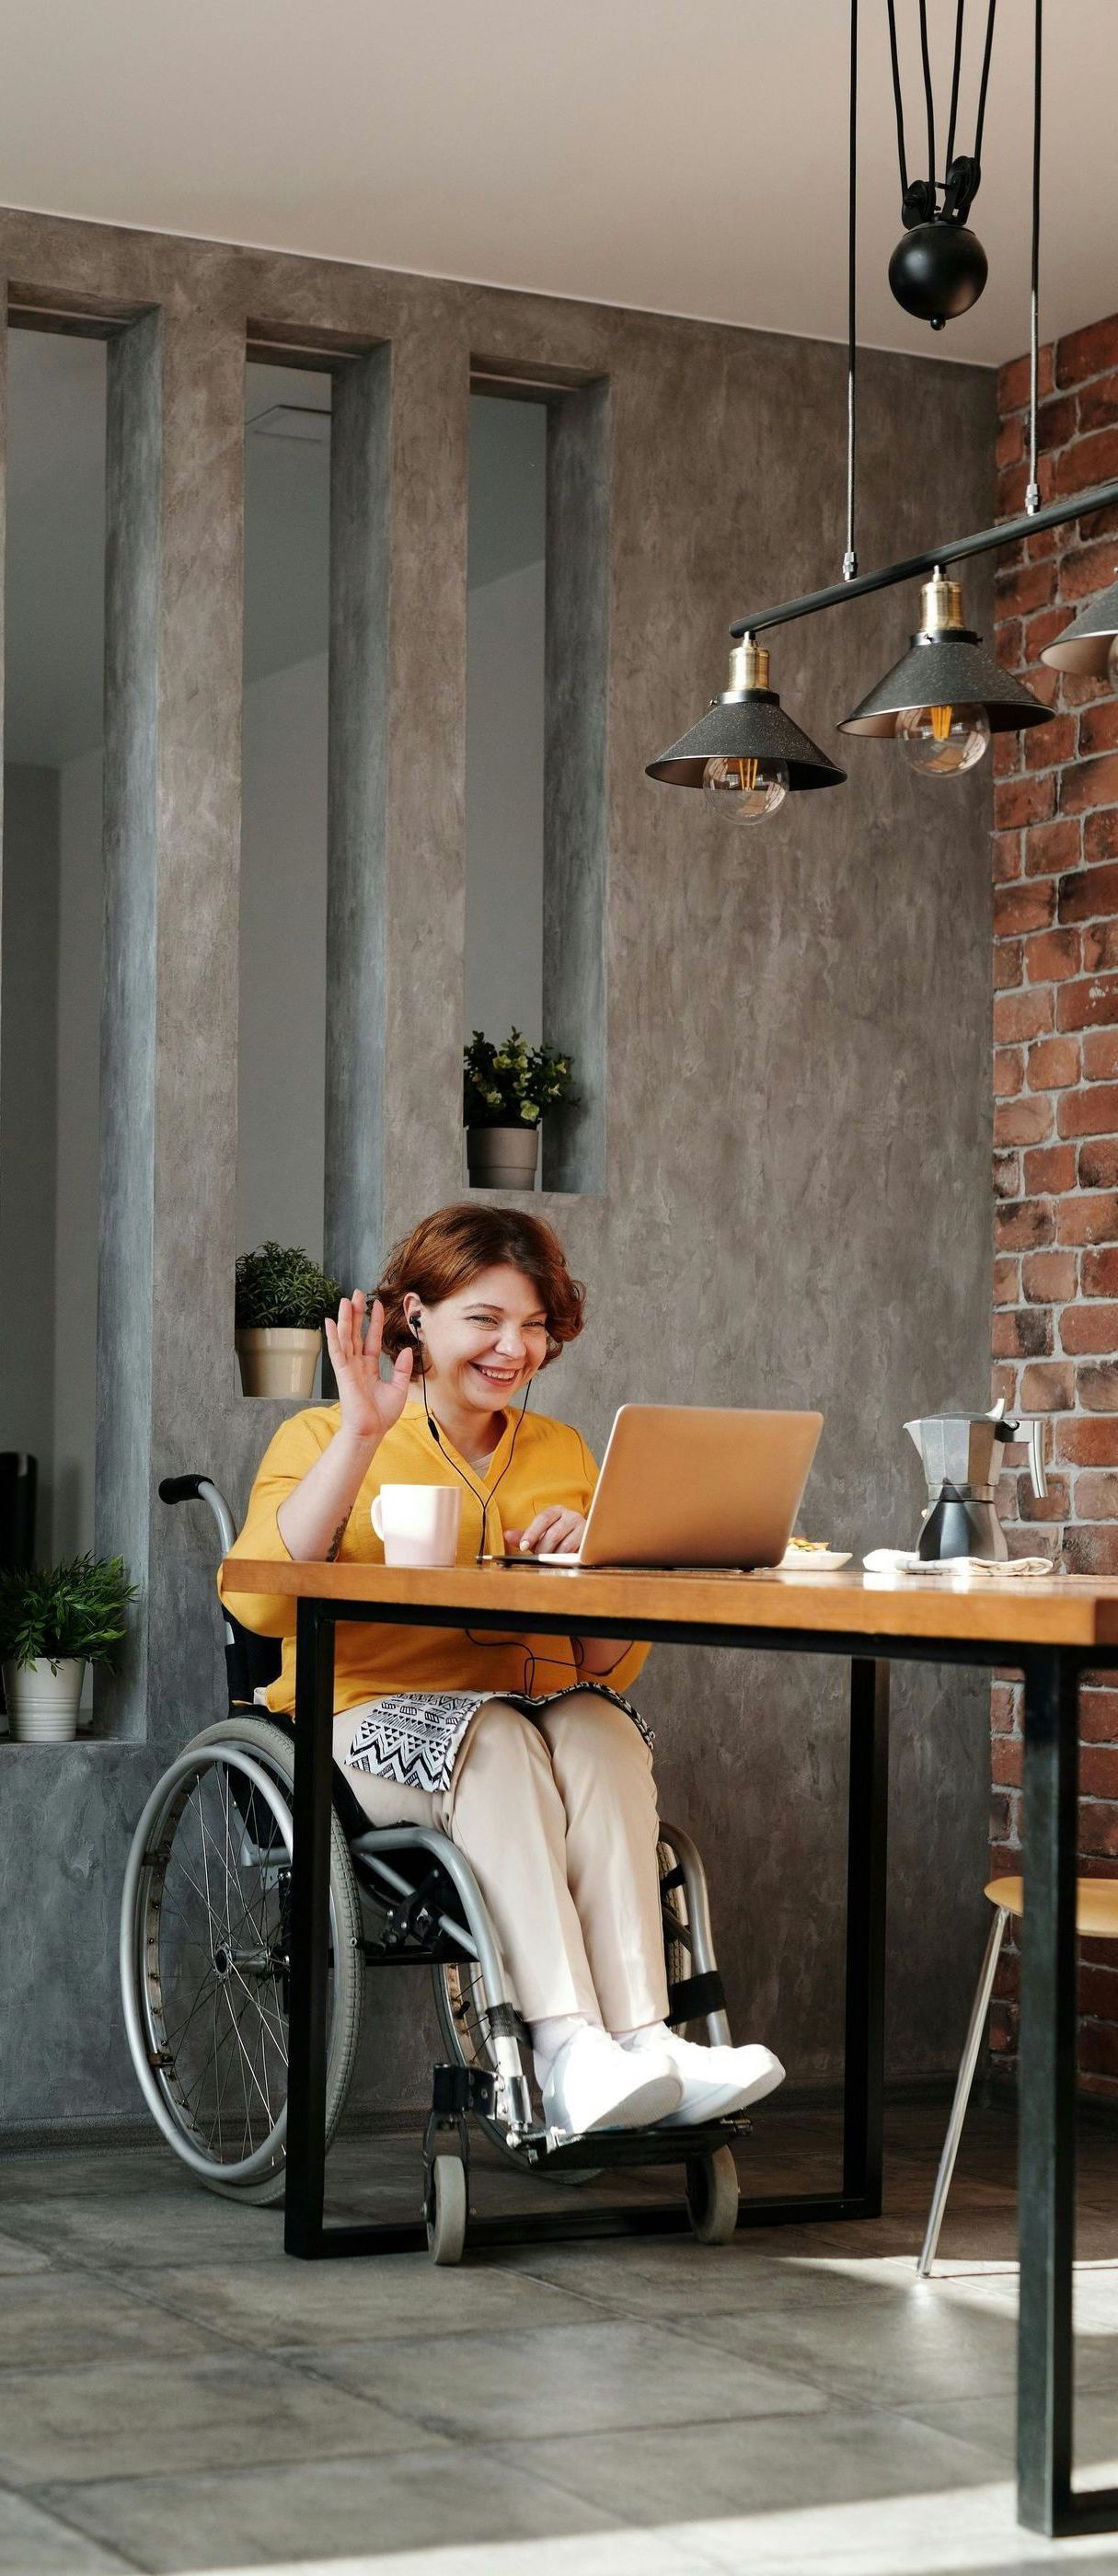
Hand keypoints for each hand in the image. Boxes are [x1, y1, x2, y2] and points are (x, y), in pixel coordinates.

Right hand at [324, 1292, 412, 1444]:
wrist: (370, 1432)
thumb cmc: (381, 1416)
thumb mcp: (398, 1389)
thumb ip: (401, 1369)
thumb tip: (406, 1350)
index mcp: (369, 1368)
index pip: (371, 1340)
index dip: (374, 1323)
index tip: (377, 1305)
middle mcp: (357, 1365)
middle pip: (356, 1334)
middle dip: (357, 1313)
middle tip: (357, 1293)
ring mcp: (348, 1368)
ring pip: (346, 1338)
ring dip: (345, 1319)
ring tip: (345, 1300)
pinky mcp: (343, 1374)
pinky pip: (337, 1351)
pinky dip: (333, 1337)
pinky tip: (330, 1322)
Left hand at [504, 1507, 586, 1557]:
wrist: (582, 1536)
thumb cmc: (557, 1535)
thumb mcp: (540, 1534)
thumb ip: (524, 1535)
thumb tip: (507, 1535)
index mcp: (556, 1510)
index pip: (542, 1519)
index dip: (531, 1533)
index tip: (522, 1546)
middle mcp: (571, 1515)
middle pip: (553, 1534)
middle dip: (543, 1550)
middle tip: (539, 1557)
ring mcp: (583, 1527)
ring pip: (565, 1546)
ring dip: (555, 1557)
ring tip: (551, 1559)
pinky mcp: (591, 1541)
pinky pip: (577, 1553)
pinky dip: (567, 1559)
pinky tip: (563, 1561)